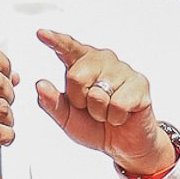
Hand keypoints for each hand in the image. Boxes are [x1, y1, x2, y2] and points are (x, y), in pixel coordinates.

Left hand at [36, 31, 175, 178]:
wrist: (123, 144)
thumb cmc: (95, 126)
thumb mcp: (67, 119)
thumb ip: (52, 103)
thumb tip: (40, 84)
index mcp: (82, 63)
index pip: (67, 48)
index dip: (55, 41)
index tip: (41, 34)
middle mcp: (102, 60)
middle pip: (77, 76)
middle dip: (80, 101)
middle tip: (91, 108)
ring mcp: (122, 69)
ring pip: (98, 94)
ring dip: (100, 113)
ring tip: (108, 112)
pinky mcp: (139, 83)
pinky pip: (118, 105)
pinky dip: (116, 118)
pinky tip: (122, 115)